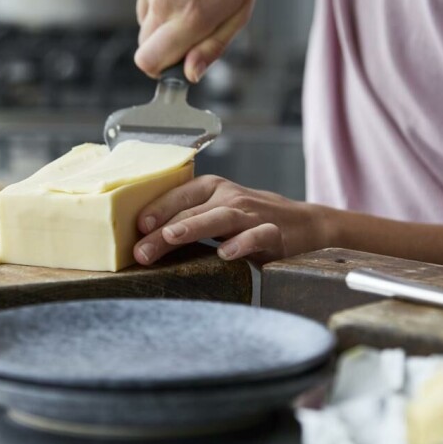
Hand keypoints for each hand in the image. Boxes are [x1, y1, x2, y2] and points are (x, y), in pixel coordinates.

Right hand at [126, 0, 261, 81]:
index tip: (171, 64)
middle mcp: (163, 2)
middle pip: (144, 45)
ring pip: (143, 18)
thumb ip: (212, 48)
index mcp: (190, 17)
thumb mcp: (239, 11)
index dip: (159, 68)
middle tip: (187, 24)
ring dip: (161, 14)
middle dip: (163, 43)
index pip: (148, 62)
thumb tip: (190, 74)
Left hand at [134, 176, 323, 265]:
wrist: (305, 226)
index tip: (137, 227)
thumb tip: (144, 241)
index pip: (179, 196)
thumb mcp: (217, 212)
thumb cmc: (250, 221)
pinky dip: (242, 243)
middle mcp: (230, 197)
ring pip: (220, 217)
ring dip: (193, 227)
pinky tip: (226, 255)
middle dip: (162, 232)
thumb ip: (188, 220)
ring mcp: (253, 213)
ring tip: (171, 237)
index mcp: (213, 188)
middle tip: (140, 251)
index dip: (157, 209)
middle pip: (191, 212)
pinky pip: (257, 235)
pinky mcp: (274, 232)